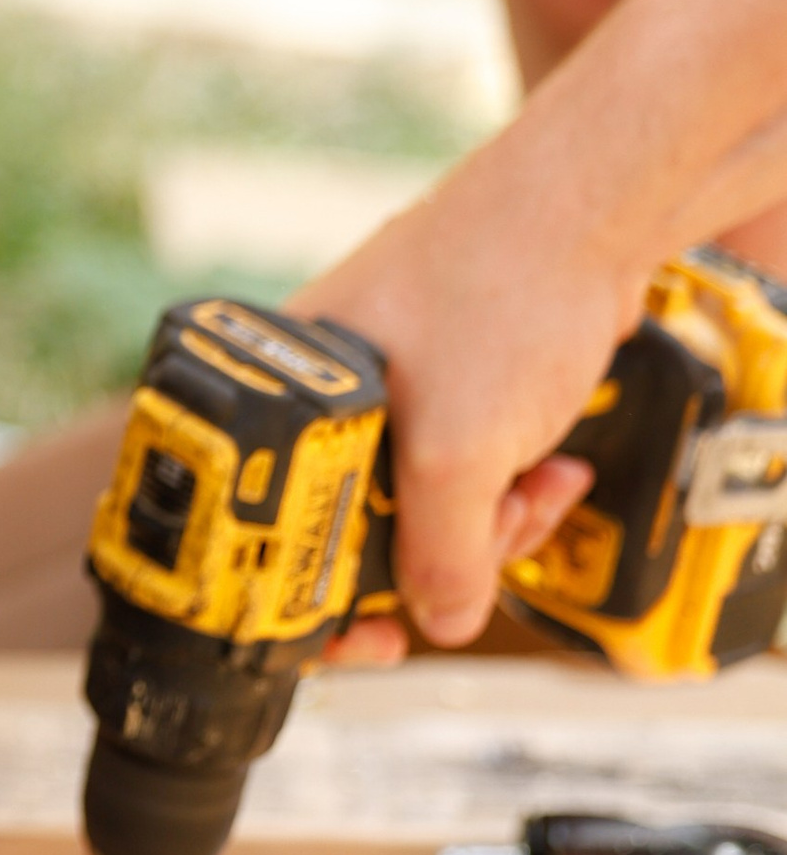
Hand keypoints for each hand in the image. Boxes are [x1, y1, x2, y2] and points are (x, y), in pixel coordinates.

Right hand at [299, 160, 619, 650]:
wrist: (586, 214)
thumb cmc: (498, 289)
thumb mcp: (458, 450)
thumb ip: (443, 555)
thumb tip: (438, 623)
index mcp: (284, 394)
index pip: (268, 525)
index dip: (316, 595)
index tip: (366, 640)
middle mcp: (322, 393)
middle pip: (354, 528)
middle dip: (434, 556)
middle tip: (478, 562)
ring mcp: (386, 388)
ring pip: (420, 506)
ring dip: (488, 523)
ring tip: (531, 494)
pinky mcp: (447, 385)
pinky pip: (463, 472)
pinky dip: (508, 486)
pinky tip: (549, 471)